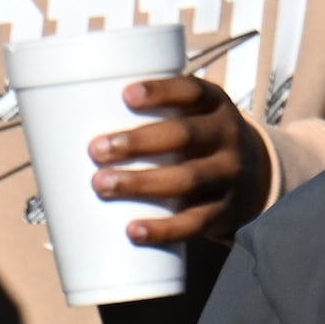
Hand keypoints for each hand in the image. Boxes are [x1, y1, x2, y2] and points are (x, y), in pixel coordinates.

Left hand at [90, 74, 267, 247]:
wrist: (257, 177)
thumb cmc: (200, 142)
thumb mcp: (195, 118)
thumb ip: (153, 115)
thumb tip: (68, 116)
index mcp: (217, 107)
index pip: (194, 92)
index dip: (162, 92)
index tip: (125, 95)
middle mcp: (227, 138)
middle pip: (186, 136)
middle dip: (139, 142)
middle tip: (96, 149)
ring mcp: (228, 175)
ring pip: (188, 178)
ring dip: (142, 182)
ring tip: (102, 183)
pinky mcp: (223, 211)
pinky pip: (195, 222)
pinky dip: (164, 228)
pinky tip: (133, 231)